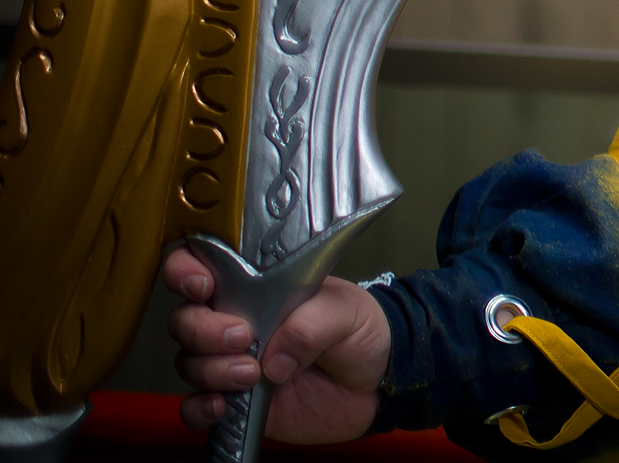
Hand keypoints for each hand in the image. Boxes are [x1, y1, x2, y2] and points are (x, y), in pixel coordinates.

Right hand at [164, 245, 388, 441]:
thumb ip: (314, 323)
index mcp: (260, 285)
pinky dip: (199, 408)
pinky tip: (222, 406)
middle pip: (186, 317)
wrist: (376, 381)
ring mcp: (232, 360)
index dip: (187, 270)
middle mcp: (237, 319)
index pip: (206, 265)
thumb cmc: (361, 330)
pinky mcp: (235, 399)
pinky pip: (195, 407)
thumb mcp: (348, 310)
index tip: (202, 285)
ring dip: (210, 369)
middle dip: (202, 329)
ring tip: (251, 373)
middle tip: (242, 337)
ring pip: (188, 361)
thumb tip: (275, 357)